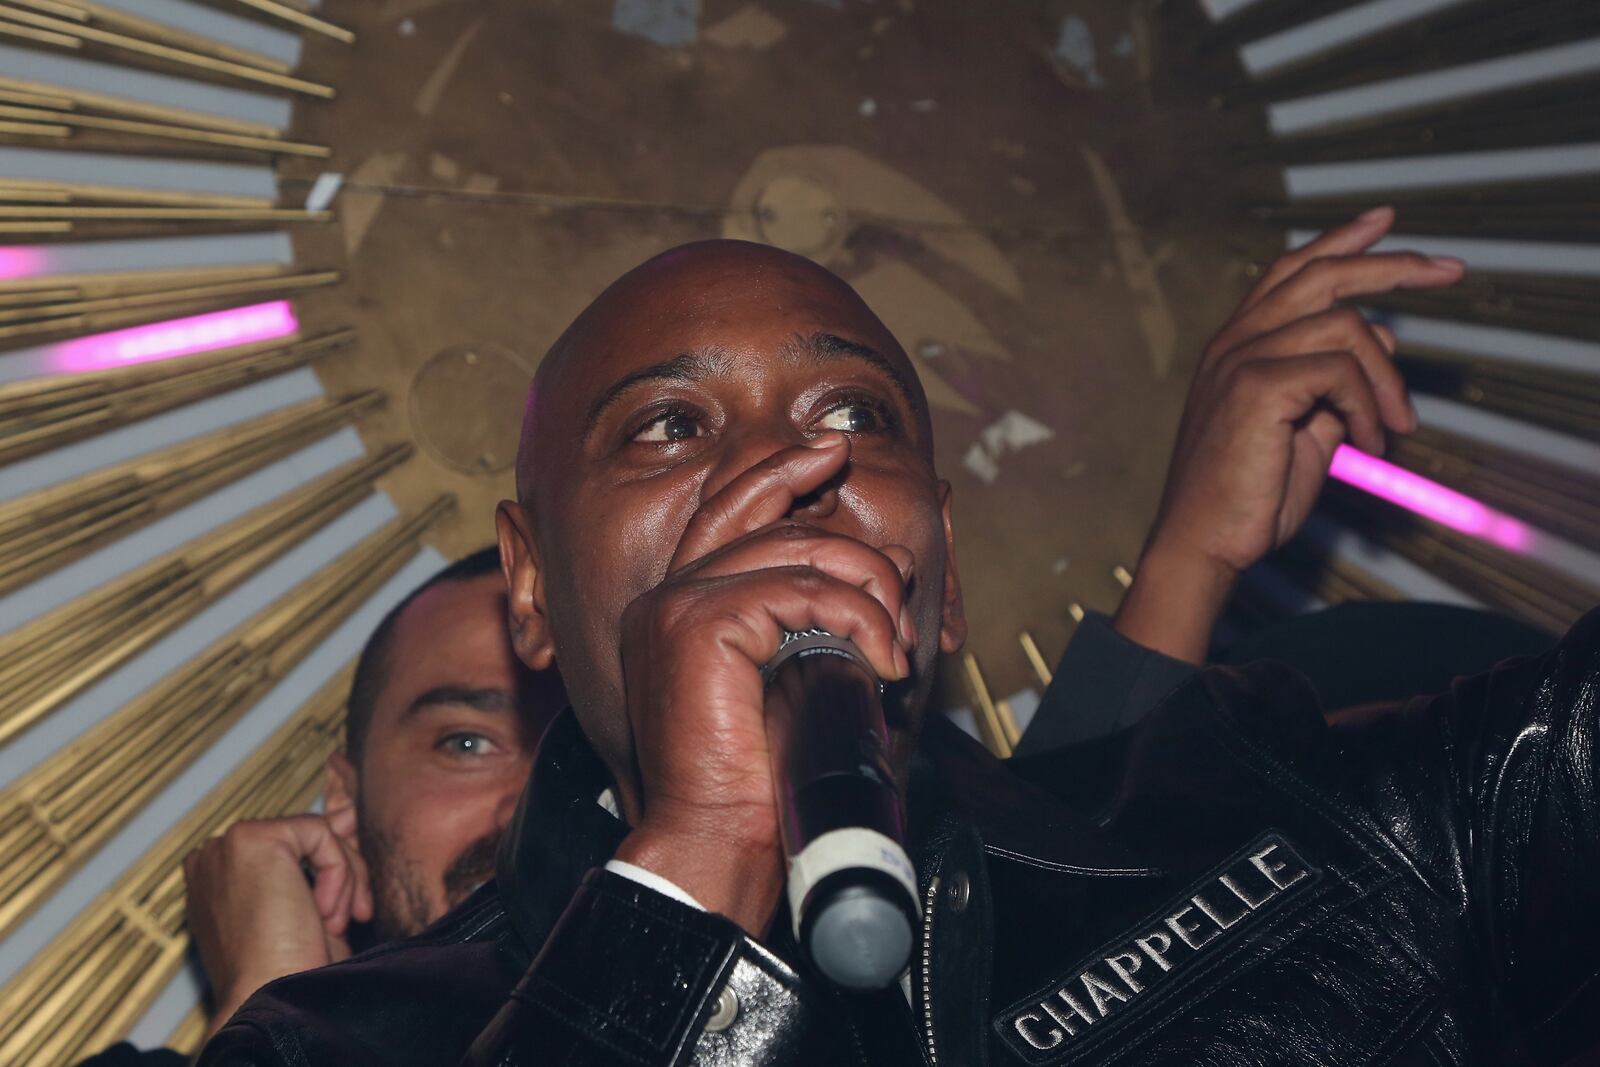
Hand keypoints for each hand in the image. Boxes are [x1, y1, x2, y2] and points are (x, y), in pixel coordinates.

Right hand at [184, 812, 372, 1038]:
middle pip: (304, 839)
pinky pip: (322, 834)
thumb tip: (346, 813)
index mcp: (218, 875)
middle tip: (347, 922)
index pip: (289, 848)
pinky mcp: (252, 839)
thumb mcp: (308, 906)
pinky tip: (323, 914)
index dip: (328, 870)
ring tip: (333, 924)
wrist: (273, 997)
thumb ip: (320, 858)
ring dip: (342, 881)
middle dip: (340, 877)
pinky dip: (339, 874)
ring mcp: (227, 845)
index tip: (343, 911)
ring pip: (317, 833)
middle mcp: (214, 856)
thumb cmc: (289, 968)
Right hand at [610, 432, 915, 934]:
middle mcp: (665, 599)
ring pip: (797, 555)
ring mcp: (676, 607)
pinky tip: (882, 659)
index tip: (830, 450)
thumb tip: (892, 561)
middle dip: (856, 556)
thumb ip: (824, 616)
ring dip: (869, 596)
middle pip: (776, 528)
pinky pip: (802, 592)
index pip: (727, 511)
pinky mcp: (698, 625)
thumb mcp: (798, 677)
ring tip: (896, 646)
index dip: (778, 473)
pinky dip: (860, 620)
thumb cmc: (755, 780)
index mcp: (675, 609)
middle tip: (900, 601)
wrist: (716, 840)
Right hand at [1114, 207, 1464, 662]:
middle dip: (1392, 265)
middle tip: (1450, 271)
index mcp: (1238, 346)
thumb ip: (1338, 383)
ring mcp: (1239, 360)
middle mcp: (1234, 342)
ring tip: (1396, 427)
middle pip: (1320, 274)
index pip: (1290, 271)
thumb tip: (1385, 336)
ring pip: (1344, 326)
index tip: (1384, 220)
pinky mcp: (1253, 387)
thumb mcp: (1307, 429)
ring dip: (1388, 378)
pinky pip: (1338, 371)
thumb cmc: (1249, 495)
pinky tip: (1369, 444)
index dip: (1339, 240)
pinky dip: (1368, 407)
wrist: (1204, 544)